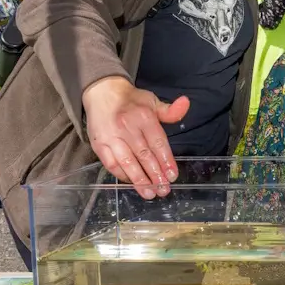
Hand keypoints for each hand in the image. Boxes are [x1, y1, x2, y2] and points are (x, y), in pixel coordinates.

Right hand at [82, 76, 186, 198]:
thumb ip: (170, 111)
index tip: (172, 175)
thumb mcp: (153, 101)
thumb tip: (186, 103)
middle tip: (163, 189)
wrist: (101, 92)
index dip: (166, 160)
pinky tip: (132, 183)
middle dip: (155, 174)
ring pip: (127, 162)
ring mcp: (111, 137)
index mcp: (143, 116)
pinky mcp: (99, 144)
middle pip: (144, 155)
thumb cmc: (131, 100)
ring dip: (139, 180)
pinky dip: (122, 175)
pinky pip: (111, 164)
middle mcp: (127, 127)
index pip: (158, 142)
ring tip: (149, 193)